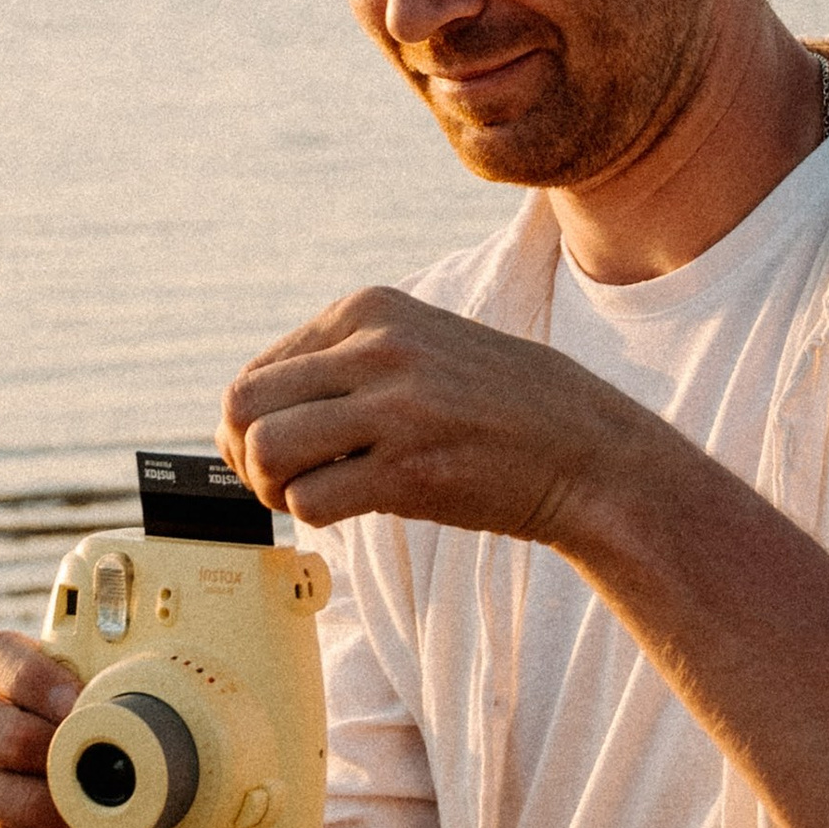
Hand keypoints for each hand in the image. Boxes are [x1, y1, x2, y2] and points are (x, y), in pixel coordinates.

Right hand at [0, 632, 211, 827]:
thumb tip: (198, 673)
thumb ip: (150, 697)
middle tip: (69, 754)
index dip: (22, 672)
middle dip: (12, 734)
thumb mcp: (155, 728)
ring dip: (30, 799)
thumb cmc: (154, 774)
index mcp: (28, 685)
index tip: (75, 701)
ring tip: (89, 815)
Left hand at [219, 286, 668, 547]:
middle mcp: (375, 347)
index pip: (256, 371)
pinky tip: (353, 511)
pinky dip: (315, 517)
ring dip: (277, 490)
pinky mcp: (410, 469)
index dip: (250, 427)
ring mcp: (394, 406)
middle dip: (247, 458)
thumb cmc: (496, 408)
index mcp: (369, 310)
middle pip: (243, 406)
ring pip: (266, 450)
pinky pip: (311, 501)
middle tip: (284, 484)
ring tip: (316, 497)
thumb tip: (241, 417)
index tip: (282, 457)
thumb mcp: (417, 348)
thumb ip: (341, 364)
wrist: (587, 451)